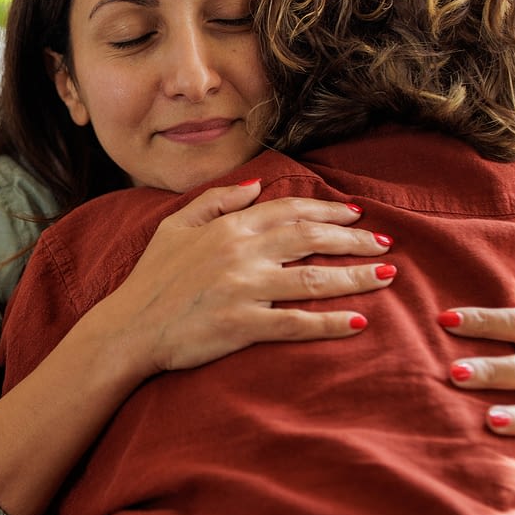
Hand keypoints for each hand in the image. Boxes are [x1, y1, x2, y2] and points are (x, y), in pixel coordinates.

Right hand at [105, 179, 394, 375]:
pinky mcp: (243, 325)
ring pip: (313, 279)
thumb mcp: (174, 227)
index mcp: (228, 228)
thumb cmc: (149, 280)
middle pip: (311, 239)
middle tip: (386, 244)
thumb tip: (253, 185)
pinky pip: (297, 323)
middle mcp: (241, 253)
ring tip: (388, 277)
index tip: (356, 216)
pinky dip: (331, 322)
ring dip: (356, 277)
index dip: (328, 212)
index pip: (289, 211)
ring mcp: (244, 289)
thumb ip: (215, 201)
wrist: (127, 329)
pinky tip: (360, 322)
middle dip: (354, 241)